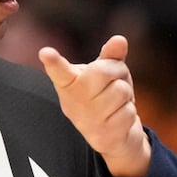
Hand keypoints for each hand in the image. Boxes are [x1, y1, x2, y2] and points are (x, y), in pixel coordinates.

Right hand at [38, 34, 151, 176]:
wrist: (112, 137)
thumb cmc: (105, 96)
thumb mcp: (106, 74)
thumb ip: (110, 56)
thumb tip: (120, 40)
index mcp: (68, 83)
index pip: (59, 71)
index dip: (53, 62)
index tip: (46, 53)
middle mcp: (73, 103)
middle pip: (103, 71)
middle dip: (118, 71)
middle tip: (114, 81)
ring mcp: (87, 121)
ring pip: (120, 90)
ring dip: (126, 93)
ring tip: (117, 101)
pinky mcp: (103, 136)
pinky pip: (128, 111)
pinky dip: (130, 111)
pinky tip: (119, 117)